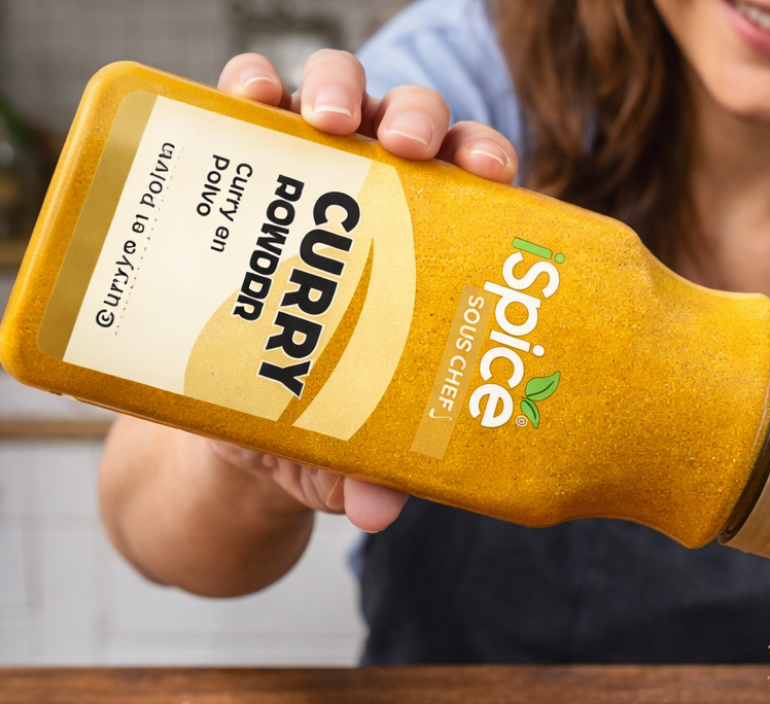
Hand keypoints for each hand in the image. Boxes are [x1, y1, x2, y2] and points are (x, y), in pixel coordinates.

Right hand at [209, 49, 520, 529]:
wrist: (242, 429)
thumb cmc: (321, 430)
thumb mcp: (346, 452)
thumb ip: (370, 472)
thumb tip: (377, 511)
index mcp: (431, 254)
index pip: (475, 188)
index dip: (487, 161)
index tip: (489, 171)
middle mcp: (382, 204)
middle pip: (415, 128)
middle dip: (418, 117)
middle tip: (403, 148)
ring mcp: (315, 182)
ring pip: (340, 99)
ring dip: (336, 88)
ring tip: (324, 122)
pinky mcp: (247, 176)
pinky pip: (251, 110)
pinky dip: (250, 90)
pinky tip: (247, 102)